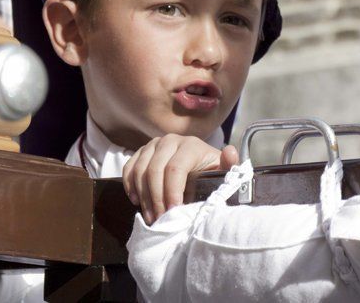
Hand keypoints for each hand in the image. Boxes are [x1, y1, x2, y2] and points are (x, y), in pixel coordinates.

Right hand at [123, 134, 238, 224]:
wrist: (199, 165)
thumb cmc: (211, 172)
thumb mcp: (223, 171)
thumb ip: (229, 165)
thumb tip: (230, 152)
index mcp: (190, 145)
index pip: (175, 169)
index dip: (171, 192)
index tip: (173, 211)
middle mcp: (170, 140)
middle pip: (155, 170)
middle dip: (156, 198)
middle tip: (160, 219)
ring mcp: (153, 145)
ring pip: (140, 170)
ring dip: (143, 196)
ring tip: (151, 216)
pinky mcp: (142, 151)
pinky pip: (129, 167)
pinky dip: (130, 185)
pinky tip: (137, 201)